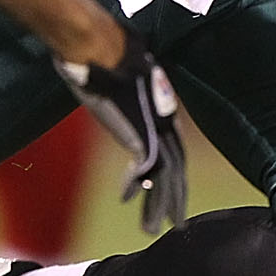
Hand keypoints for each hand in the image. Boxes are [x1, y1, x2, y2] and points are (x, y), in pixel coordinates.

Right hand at [58, 38, 189, 233]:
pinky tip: (124, 199)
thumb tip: (107, 79)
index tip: (164, 189)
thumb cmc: (105, 51)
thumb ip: (119, 87)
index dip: (172, 173)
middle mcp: (163, 121)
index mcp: (160, 109)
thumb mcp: (115, 74)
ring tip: (153, 230)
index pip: (173, 148)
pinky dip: (133, 186)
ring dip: (159, 205)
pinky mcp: (141, 135)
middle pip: (176, 167)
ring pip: (166, 175)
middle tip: (175, 223)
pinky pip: (145, 170)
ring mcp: (154, 129)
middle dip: (174, 198)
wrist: (99, 46)